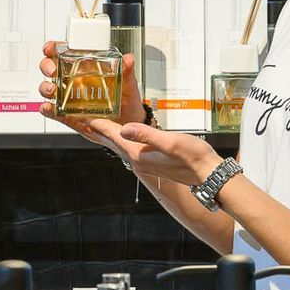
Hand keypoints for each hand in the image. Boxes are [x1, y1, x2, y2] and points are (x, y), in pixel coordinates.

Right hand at [38, 41, 144, 137]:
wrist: (130, 125)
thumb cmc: (127, 102)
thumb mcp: (129, 86)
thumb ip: (127, 72)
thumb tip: (128, 58)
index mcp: (86, 69)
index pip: (65, 53)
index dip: (54, 48)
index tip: (50, 48)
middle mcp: (74, 82)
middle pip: (51, 68)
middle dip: (46, 66)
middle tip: (52, 70)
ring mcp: (70, 99)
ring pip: (49, 89)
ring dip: (45, 87)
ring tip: (53, 90)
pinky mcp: (69, 116)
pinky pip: (54, 112)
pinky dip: (48, 110)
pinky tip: (50, 108)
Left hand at [88, 119, 222, 187]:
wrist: (208, 174)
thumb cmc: (194, 158)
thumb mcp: (171, 142)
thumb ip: (147, 135)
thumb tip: (125, 128)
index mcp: (139, 154)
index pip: (115, 136)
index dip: (100, 124)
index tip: (84, 115)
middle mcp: (139, 160)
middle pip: (112, 142)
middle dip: (97, 131)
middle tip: (81, 120)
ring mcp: (145, 162)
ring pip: (119, 146)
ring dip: (107, 136)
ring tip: (95, 127)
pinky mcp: (151, 162)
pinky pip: (129, 149)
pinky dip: (120, 140)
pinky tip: (121, 136)